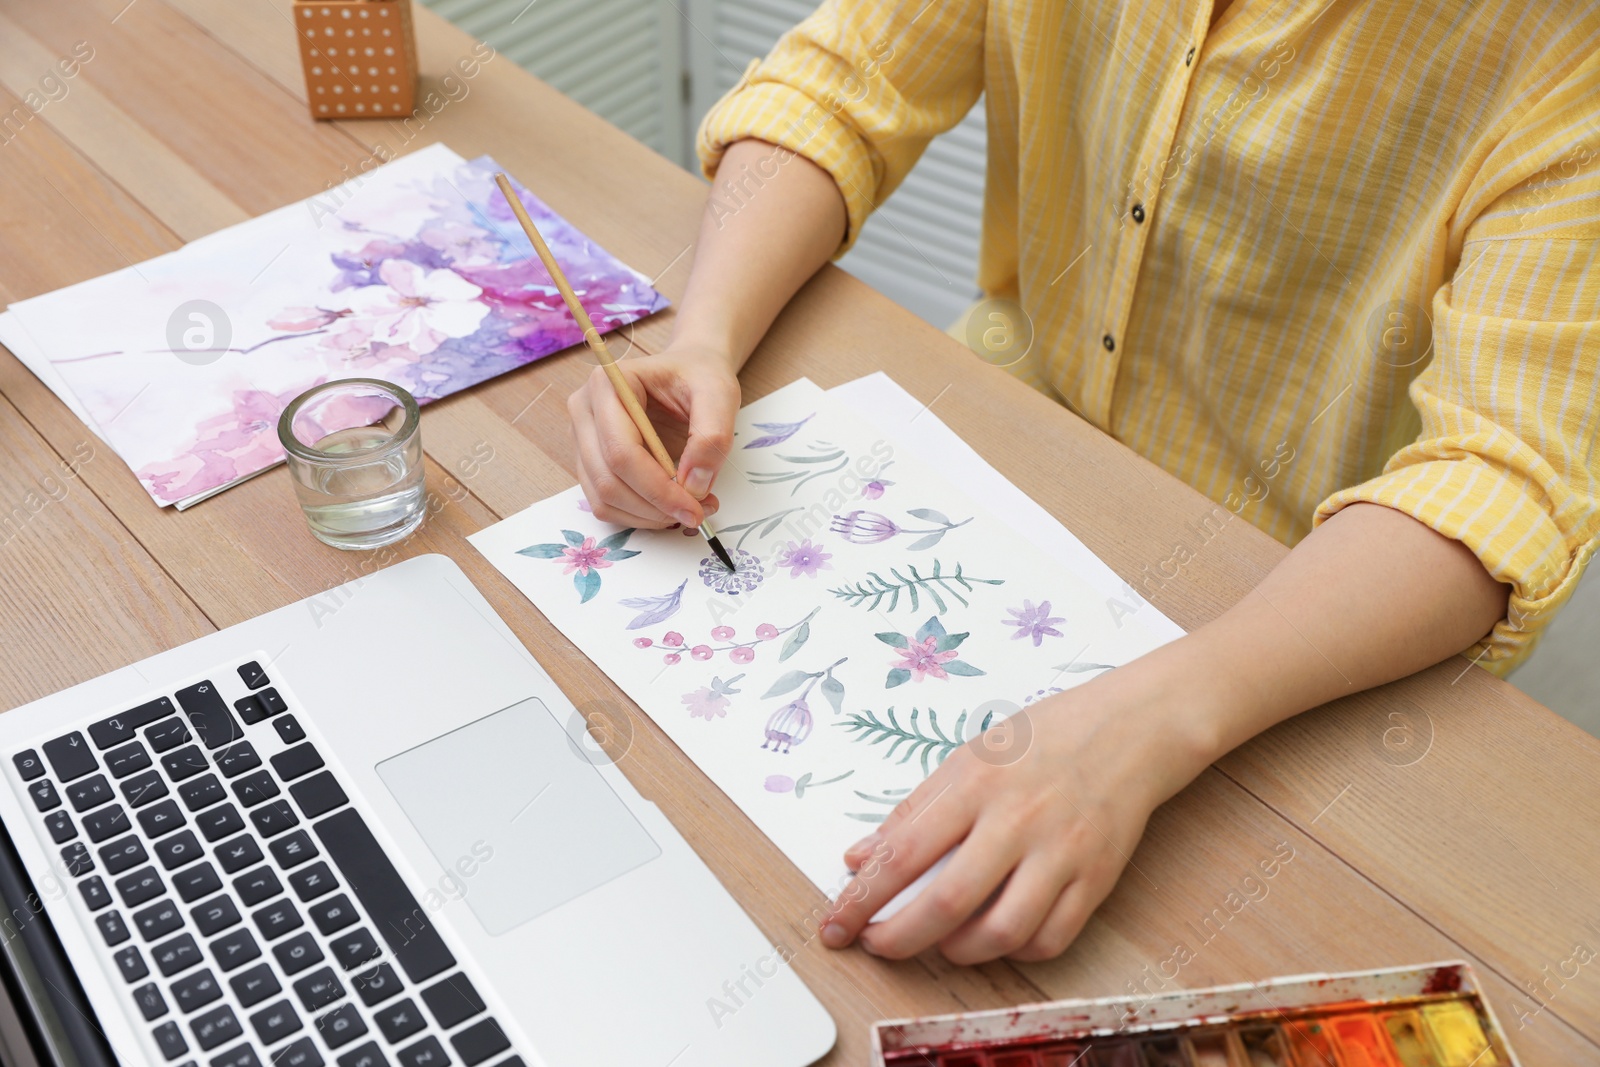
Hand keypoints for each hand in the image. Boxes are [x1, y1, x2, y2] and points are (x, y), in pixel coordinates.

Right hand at [567, 344, 740, 528]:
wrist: (690, 372)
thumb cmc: (699, 376)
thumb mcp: (720, 394)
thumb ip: (712, 435)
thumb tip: (694, 485)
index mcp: (608, 384)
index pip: (622, 451)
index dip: (657, 488)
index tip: (695, 507)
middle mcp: (585, 410)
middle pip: (608, 480)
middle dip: (655, 507)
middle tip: (698, 513)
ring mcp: (582, 437)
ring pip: (603, 498)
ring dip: (647, 517)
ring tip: (689, 508)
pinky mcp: (590, 460)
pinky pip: (605, 503)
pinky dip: (638, 516)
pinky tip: (669, 507)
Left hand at [819, 670, 1211, 962]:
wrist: (1131, 729)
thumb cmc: (1044, 738)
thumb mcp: (969, 756)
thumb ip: (913, 810)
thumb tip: (861, 857)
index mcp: (977, 783)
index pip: (904, 852)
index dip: (862, 898)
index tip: (835, 925)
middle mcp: (1019, 821)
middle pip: (948, 903)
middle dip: (899, 938)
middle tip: (878, 944)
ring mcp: (1062, 854)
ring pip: (1001, 933)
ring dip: (957, 952)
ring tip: (939, 942)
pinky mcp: (1097, 879)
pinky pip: (1050, 938)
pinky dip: (1014, 952)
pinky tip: (995, 936)